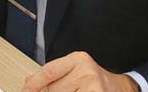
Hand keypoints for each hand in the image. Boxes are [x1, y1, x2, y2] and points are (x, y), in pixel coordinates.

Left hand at [22, 52, 139, 91]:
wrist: (123, 88)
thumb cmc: (96, 81)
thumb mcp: (76, 71)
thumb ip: (54, 76)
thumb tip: (29, 83)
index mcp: (78, 60)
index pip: (49, 72)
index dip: (34, 84)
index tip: (24, 90)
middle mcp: (86, 72)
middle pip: (55, 89)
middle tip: (48, 91)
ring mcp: (93, 87)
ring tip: (72, 91)